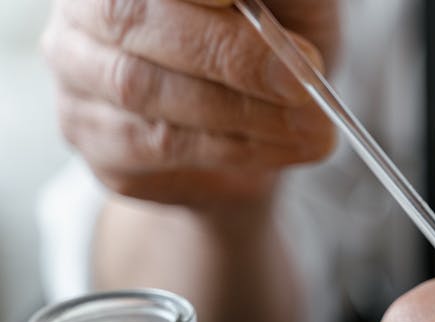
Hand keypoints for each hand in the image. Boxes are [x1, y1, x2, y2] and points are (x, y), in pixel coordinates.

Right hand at [43, 0, 338, 210]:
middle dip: (228, 53)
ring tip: (312, 126)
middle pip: (131, 18)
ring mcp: (78, 81)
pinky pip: (159, 148)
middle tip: (301, 82)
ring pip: (146, 90)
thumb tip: (254, 2)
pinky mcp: (99, 147)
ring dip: (242, 112)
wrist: (270, 124)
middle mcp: (85, 14)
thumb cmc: (278, 42)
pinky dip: (234, 150)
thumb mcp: (292, 4)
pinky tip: (283, 148)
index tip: (238, 0)